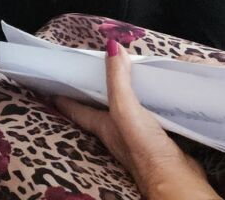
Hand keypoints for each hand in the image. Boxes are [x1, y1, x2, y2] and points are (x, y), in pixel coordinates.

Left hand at [56, 41, 215, 199]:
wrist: (174, 179)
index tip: (50, 82)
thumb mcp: (125, 109)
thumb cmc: (144, 150)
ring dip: (121, 94)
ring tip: (122, 74)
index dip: (62, 95)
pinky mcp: (155, 138)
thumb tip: (111, 45)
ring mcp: (135, 136)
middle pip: (98, 107)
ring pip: (123, 110)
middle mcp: (115, 131)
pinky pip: (146, 114)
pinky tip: (153, 94)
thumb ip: (117, 79)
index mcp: (102, 125)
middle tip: (88, 68)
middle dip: (92, 90)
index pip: (75, 107)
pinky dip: (146, 102)